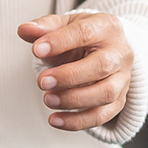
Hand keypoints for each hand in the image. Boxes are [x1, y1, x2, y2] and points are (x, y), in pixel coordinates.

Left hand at [19, 13, 133, 130]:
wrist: (101, 50)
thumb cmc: (80, 37)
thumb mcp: (62, 26)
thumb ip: (43, 28)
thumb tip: (24, 30)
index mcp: (106, 27)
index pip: (85, 32)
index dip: (60, 42)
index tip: (36, 50)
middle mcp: (120, 52)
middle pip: (102, 65)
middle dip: (69, 76)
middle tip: (42, 81)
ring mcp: (123, 78)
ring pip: (106, 93)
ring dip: (74, 100)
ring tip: (48, 99)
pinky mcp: (119, 100)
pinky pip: (102, 116)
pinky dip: (77, 121)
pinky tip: (55, 119)